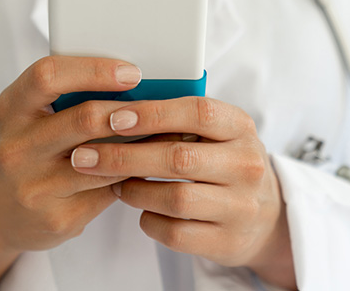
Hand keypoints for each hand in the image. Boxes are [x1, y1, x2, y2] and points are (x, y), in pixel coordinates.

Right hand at [0, 56, 140, 289]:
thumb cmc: (22, 151)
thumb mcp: (26, 116)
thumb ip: (63, 98)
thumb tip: (132, 81)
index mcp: (10, 109)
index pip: (48, 76)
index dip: (94, 70)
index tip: (131, 72)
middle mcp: (16, 147)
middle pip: (84, 119)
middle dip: (130, 111)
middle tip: (160, 107)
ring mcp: (35, 187)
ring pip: (103, 160)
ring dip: (141, 146)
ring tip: (167, 134)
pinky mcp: (57, 218)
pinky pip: (107, 192)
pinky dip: (132, 176)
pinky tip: (148, 166)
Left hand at [71, 97, 296, 288]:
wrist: (264, 217)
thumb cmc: (222, 163)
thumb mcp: (215, 133)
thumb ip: (176, 118)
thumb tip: (115, 108)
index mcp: (240, 127)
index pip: (197, 112)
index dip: (153, 114)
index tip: (113, 118)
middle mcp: (247, 165)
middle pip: (178, 158)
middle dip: (124, 156)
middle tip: (85, 156)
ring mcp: (241, 206)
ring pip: (175, 198)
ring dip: (134, 191)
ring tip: (114, 183)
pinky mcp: (228, 241)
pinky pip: (176, 233)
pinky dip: (149, 221)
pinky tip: (141, 210)